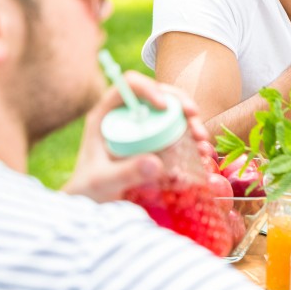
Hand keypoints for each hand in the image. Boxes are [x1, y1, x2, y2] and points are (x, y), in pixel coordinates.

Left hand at [62, 72, 207, 202]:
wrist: (90, 203)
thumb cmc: (88, 190)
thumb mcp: (103, 182)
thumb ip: (126, 173)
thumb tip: (157, 163)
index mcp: (105, 114)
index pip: (129, 86)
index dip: (149, 88)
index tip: (164, 106)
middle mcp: (125, 114)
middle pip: (156, 93)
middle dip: (179, 101)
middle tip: (195, 116)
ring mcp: (141, 126)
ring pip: (170, 111)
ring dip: (189, 121)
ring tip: (202, 140)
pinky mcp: (153, 140)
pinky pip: (175, 131)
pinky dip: (190, 138)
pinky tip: (201, 152)